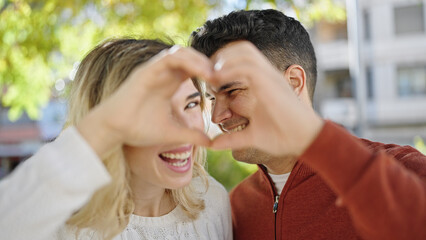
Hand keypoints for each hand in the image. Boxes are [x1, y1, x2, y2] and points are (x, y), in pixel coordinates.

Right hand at [77, 46, 212, 156]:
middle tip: (224, 77)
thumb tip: (210, 142)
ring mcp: (154, 70)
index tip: (224, 86)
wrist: (114, 130)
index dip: (210, 73)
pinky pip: (170, 57)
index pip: (194, 69)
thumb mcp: (172, 133)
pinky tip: (202, 72)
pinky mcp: (146, 70)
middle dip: (209, 64)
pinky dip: (187, 61)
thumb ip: (192, 135)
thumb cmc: (138, 130)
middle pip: (190, 58)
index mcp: (169, 84)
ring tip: (215, 75)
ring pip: (182, 53)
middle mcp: (163, 74)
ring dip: (200, 60)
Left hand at [208, 41, 323, 156]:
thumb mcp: (251, 136)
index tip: (207, 80)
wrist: (305, 141)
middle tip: (206, 73)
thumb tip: (212, 144)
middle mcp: (266, 74)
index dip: (222, 64)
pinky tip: (217, 81)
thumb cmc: (283, 137)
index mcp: (263, 82)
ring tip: (210, 76)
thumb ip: (232, 138)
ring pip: (244, 51)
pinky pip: (247, 67)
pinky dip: (230, 70)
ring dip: (224, 60)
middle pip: (242, 48)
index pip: (241, 59)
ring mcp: (270, 76)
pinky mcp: (271, 83)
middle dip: (220, 56)